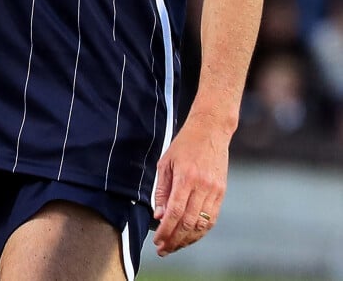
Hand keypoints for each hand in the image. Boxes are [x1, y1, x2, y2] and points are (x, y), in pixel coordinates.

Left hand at [152, 115, 228, 255]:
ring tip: (174, 246)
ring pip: (201, 225)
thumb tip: (159, 216)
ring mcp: (214, 190)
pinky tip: (189, 236)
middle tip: (163, 249)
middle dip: (174, 240)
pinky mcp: (222, 192)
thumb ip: (162, 191)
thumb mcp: (166, 162)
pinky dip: (200, 231)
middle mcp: (202, 186)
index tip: (157, 241)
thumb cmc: (184, 144)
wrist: (211, 130)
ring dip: (187, 240)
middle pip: (187, 223)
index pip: (174, 212)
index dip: (165, 231)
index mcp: (185, 177)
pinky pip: (212, 219)